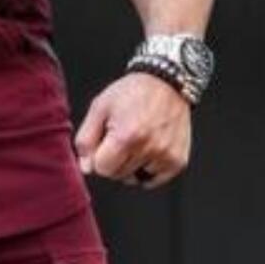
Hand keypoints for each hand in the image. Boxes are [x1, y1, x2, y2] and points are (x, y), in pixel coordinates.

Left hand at [73, 71, 191, 188]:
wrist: (164, 84)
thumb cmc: (130, 93)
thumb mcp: (99, 107)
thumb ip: (86, 139)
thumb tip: (86, 168)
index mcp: (126, 136)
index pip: (102, 169)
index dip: (98, 156)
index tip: (104, 141)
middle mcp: (149, 149)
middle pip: (118, 175)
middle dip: (114, 159)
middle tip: (121, 136)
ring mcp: (166, 156)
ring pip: (135, 178)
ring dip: (131, 164)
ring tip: (136, 139)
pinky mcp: (178, 161)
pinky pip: (154, 179)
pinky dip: (147, 168)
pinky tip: (147, 147)